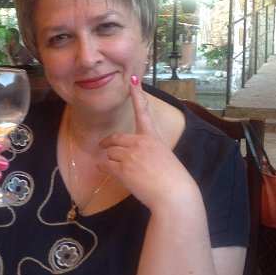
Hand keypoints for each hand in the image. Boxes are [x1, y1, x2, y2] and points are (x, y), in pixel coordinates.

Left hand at [98, 77, 196, 211]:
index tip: (133, 80)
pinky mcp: (123, 169)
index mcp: (153, 137)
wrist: (173, 194)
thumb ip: (150, 151)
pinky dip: (102, 167)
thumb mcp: (165, 157)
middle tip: (103, 146)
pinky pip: (106, 165)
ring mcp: (131, 155)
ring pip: (111, 152)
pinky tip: (102, 169)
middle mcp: (141, 142)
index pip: (143, 111)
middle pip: (116, 138)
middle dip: (108, 143)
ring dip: (109, 159)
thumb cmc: (173, 179)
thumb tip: (139, 157)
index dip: (137, 94)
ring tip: (111, 167)